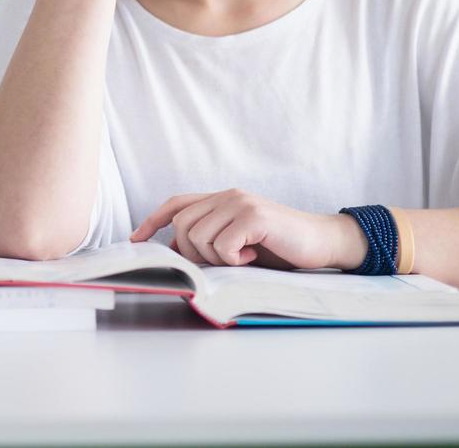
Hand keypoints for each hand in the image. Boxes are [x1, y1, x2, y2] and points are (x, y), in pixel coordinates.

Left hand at [129, 189, 364, 270]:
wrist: (323, 243)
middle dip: (193, 252)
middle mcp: (228, 196)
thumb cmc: (280, 248)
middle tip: (224, 262)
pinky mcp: (254, 216)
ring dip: (217, 258)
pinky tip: (254, 256)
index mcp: (222, 199)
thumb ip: (211, 239)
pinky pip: (223, 245)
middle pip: (182, 226)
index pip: (177, 204)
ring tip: (243, 258)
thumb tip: (175, 252)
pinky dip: (235, 259)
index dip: (152, 221)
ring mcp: (240, 203)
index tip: (136, 239)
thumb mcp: (239, 242)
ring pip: (199, 237)